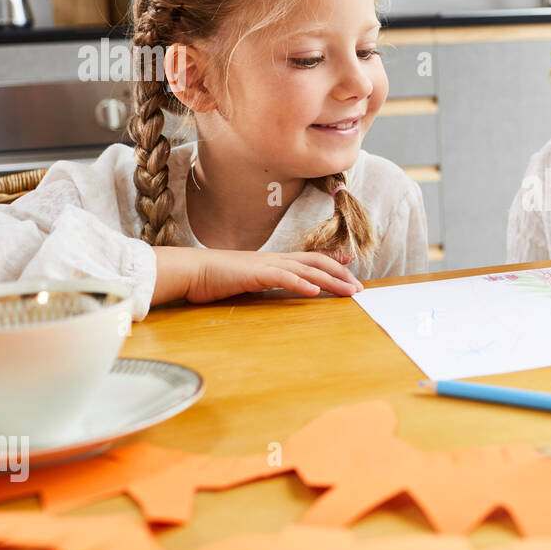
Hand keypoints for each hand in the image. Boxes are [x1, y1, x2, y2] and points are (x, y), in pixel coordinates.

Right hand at [158, 248, 360, 305]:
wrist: (191, 271)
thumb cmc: (217, 278)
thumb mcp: (249, 280)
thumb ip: (267, 283)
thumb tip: (282, 289)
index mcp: (275, 260)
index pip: (310, 258)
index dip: (332, 260)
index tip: (351, 263)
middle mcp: (275, 259)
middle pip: (316, 262)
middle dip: (340, 274)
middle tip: (359, 287)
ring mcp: (267, 264)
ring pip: (307, 269)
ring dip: (331, 280)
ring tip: (349, 290)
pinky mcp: (255, 274)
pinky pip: (283, 278)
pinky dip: (301, 283)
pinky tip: (315, 291)